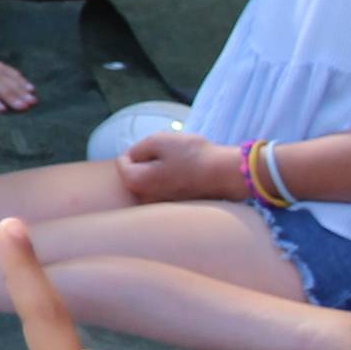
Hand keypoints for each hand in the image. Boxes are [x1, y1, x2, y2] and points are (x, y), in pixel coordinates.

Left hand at [113, 130, 239, 202]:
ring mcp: (161, 207)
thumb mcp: (159, 140)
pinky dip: (176, 182)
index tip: (161, 149)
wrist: (227, 174)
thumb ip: (137, 148)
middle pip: (138, 173)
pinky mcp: (178, 209)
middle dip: (150, 162)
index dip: (140, 149)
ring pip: (154, 182)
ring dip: (163, 172)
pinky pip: (169, 190)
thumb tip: (131, 157)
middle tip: (172, 156)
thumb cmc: (192, 155)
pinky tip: (191, 177)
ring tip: (183, 166)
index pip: (123, 161)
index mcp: (135, 183)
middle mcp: (144, 200)